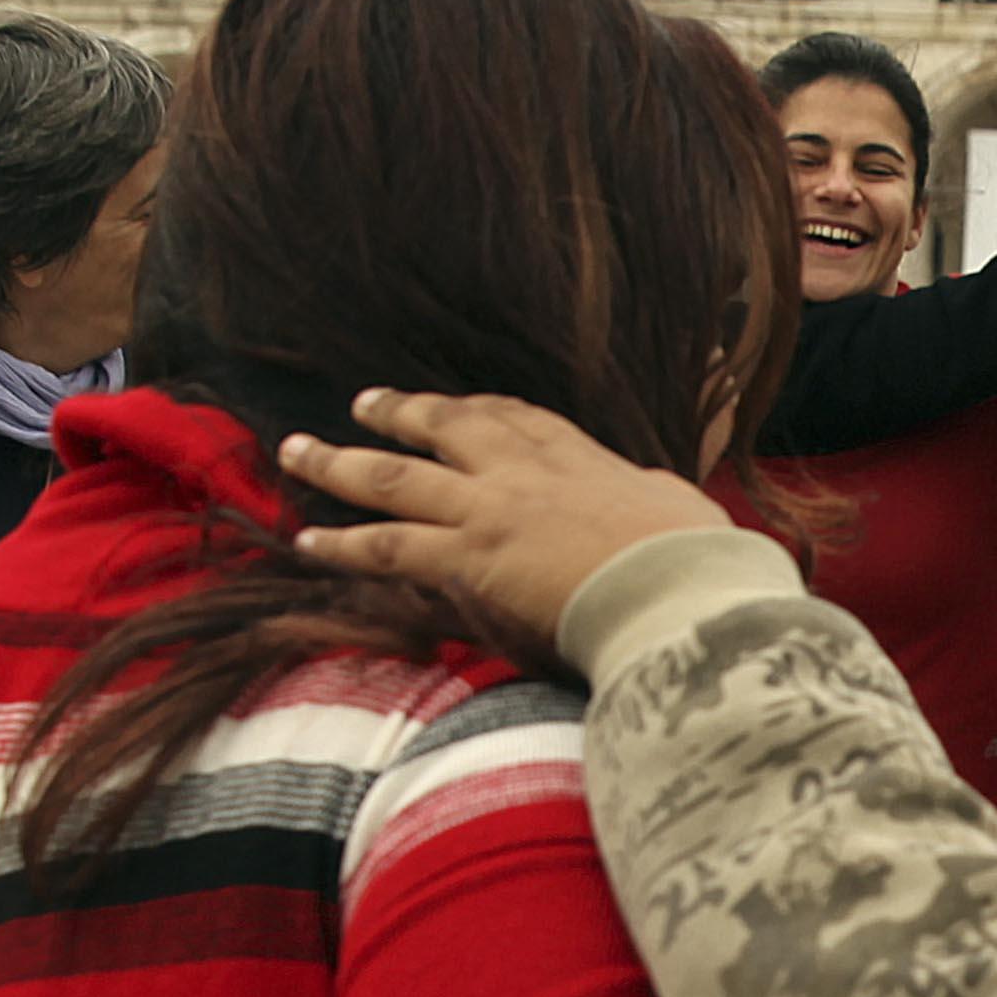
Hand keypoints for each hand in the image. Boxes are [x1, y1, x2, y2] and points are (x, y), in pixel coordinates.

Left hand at [279, 395, 737, 671]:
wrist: (680, 592)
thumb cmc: (697, 563)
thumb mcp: (679, 509)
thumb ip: (647, 500)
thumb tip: (651, 499)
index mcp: (582, 458)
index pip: (518, 420)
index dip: (478, 410)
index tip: (452, 404)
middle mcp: (524, 474)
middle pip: (447, 427)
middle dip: (400, 413)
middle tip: (362, 404)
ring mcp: (488, 512)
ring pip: (394, 478)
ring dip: (340, 464)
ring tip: (298, 452)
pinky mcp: (465, 560)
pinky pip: (385, 547)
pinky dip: (342, 543)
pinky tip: (306, 542)